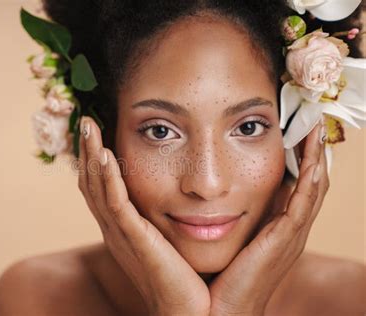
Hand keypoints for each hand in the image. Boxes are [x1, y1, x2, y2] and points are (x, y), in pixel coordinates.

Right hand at [77, 115, 209, 315]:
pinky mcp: (134, 242)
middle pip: (93, 183)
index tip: (100, 131)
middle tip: (87, 121)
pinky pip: (116, 205)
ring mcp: (122, 235)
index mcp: (124, 229)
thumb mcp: (171, 241)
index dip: (97, 160)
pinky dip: (108, 179)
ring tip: (89, 126)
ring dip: (92, 156)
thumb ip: (168, 217)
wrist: (192, 315)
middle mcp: (116, 230)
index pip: (103, 188)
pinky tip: (106, 155)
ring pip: (99, 188)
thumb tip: (184, 191)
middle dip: (88, 151)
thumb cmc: (187, 279)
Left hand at [208, 119, 329, 315]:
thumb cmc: (216, 274)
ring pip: (313, 188)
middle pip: (310, 182)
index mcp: (275, 227)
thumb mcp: (225, 236)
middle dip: (312, 151)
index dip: (298, 157)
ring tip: (315, 127)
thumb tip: (210, 188)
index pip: (294, 184)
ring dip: (316, 157)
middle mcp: (288, 229)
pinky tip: (311, 156)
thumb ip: (225, 213)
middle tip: (312, 119)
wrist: (215, 312)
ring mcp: (290, 235)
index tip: (293, 128)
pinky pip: (304, 202)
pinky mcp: (285, 240)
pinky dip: (311, 178)